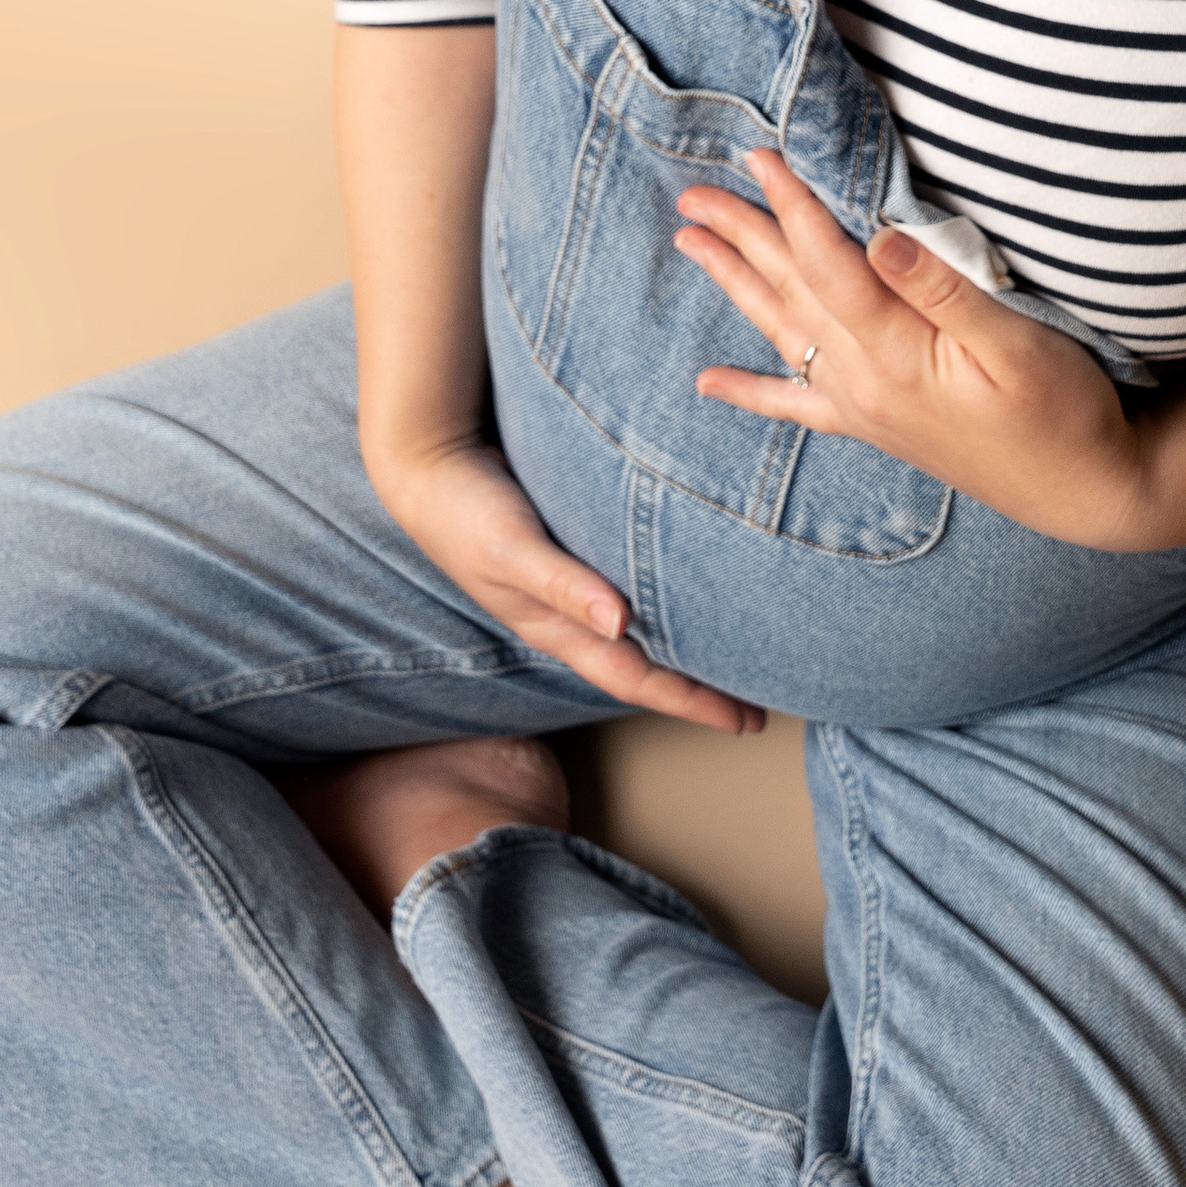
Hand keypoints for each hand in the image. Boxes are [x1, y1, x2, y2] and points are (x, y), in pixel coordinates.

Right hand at [366, 432, 763, 732]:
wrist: (427, 466)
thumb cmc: (466, 510)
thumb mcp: (511, 549)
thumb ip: (562, 584)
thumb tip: (621, 625)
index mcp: (556, 627)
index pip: (637, 679)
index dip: (691, 702)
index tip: (745, 721)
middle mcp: (569, 616)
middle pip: (646, 667)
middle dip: (699, 689)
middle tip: (758, 705)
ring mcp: (570, 589)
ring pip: (639, 635)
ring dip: (686, 650)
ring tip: (737, 658)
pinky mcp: (573, 553)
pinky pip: (630, 592)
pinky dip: (665, 605)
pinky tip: (690, 594)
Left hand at [674, 152, 1163, 551]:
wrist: (1081, 493)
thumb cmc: (1063, 412)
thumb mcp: (1019, 345)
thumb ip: (946, 290)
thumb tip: (881, 237)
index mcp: (897, 353)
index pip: (828, 262)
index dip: (793, 204)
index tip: (760, 156)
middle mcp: (864, 381)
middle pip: (789, 290)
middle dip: (742, 234)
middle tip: (693, 193)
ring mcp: (864, 407)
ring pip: (783, 330)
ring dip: (736, 284)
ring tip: (691, 243)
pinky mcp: (875, 427)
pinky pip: (797, 407)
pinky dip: (751, 393)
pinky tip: (709, 384)